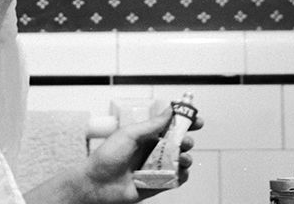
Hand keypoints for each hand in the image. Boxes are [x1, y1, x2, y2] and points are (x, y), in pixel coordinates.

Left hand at [79, 109, 202, 202]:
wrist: (96, 184)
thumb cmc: (107, 157)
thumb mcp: (130, 134)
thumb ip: (152, 124)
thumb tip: (170, 110)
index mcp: (145, 136)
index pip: (169, 127)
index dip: (184, 123)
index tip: (197, 120)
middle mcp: (151, 151)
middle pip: (177, 144)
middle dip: (186, 141)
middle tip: (186, 141)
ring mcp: (155, 168)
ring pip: (179, 161)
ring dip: (186, 158)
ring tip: (183, 158)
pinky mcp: (157, 184)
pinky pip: (175, 180)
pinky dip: (182, 176)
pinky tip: (181, 172)